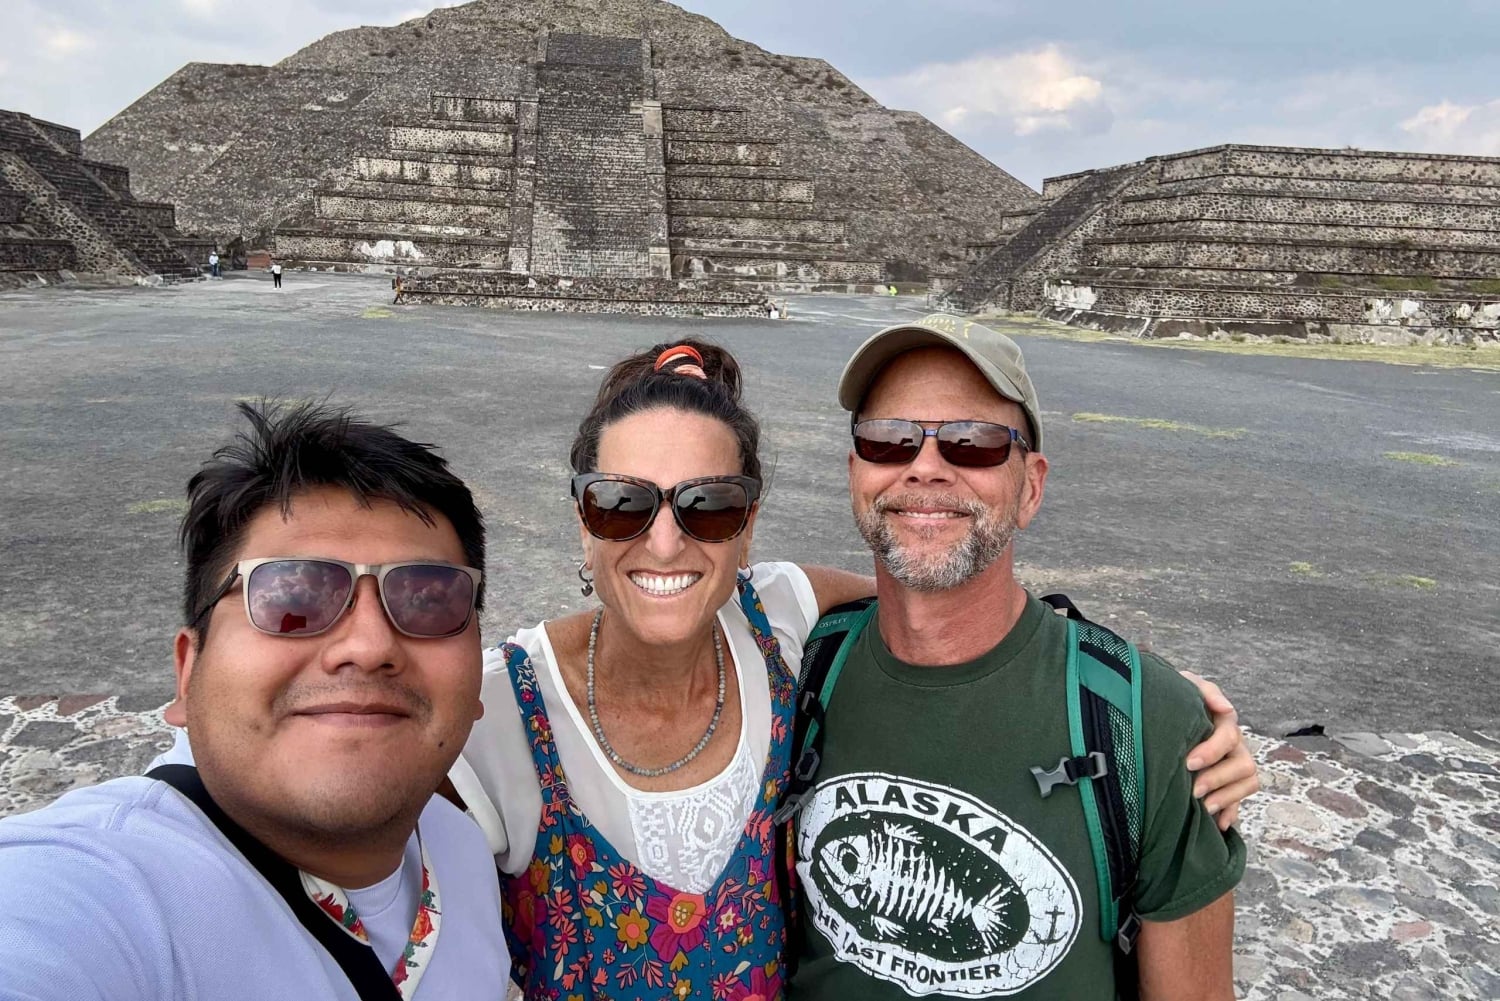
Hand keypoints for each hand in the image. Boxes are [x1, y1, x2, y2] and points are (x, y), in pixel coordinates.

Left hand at [1181, 671, 1259, 830]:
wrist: (1165, 710)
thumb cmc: (1176, 697)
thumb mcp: (1187, 684)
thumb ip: (1206, 690)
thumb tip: (1226, 709)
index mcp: (1224, 722)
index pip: (1228, 737)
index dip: (1212, 752)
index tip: (1189, 763)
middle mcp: (1234, 745)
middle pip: (1243, 765)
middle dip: (1219, 779)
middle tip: (1193, 790)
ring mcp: (1234, 765)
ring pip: (1248, 783)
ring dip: (1228, 797)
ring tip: (1205, 808)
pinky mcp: (1227, 783)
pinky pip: (1241, 801)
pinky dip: (1232, 813)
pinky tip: (1220, 825)